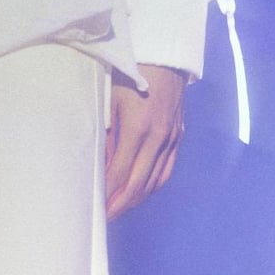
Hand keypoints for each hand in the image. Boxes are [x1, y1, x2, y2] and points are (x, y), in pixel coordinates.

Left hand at [105, 63, 186, 220]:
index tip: (95, 206)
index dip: (107, 193)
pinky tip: (142, 190)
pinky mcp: (178, 136)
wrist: (164, 57)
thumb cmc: (130, 73)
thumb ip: (107, 132)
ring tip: (120, 208)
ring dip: (137, 199)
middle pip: (138, 184)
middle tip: (105, 218)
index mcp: (138, 129)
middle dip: (120, 204)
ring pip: (155, 181)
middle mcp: (158, 138)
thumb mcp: (111, 99)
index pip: (119, 173)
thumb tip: (99, 161)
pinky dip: (153, 185)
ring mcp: (171, 139)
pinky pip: (167, 169)